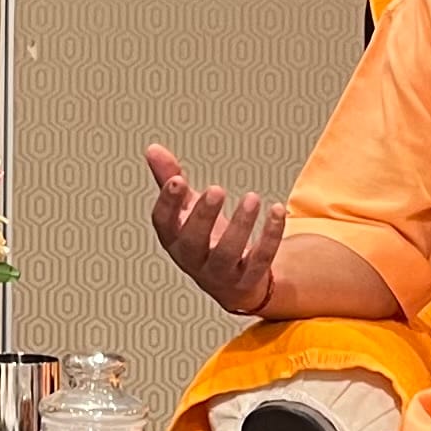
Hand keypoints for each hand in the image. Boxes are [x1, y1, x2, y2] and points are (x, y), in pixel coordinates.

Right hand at [145, 143, 285, 315]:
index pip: (163, 223)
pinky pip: (260, 260)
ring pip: (227, 253)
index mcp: (174, 238)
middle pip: (193, 242)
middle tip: (216, 189)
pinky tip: (276, 211)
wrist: (231, 282)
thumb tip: (153, 148)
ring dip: (240, 225)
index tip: (177, 181)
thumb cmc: (204, 238)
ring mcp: (220, 272)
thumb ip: (170, 179)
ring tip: (252, 198)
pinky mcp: (247, 278)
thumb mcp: (186, 209)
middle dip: (203, 216)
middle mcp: (193, 259)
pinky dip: (270, 236)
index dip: (168, 203)